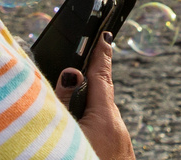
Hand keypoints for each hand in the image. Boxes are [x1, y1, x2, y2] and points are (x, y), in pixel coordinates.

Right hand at [54, 33, 133, 159]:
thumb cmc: (81, 158)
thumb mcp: (65, 132)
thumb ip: (64, 104)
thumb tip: (69, 75)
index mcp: (105, 116)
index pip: (101, 76)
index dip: (100, 53)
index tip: (105, 33)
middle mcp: (115, 125)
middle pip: (100, 94)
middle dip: (92, 78)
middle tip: (92, 52)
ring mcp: (117, 140)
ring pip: (100, 115)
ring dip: (88, 105)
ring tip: (75, 93)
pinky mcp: (115, 152)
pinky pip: (101, 129)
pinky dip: (91, 122)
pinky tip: (80, 126)